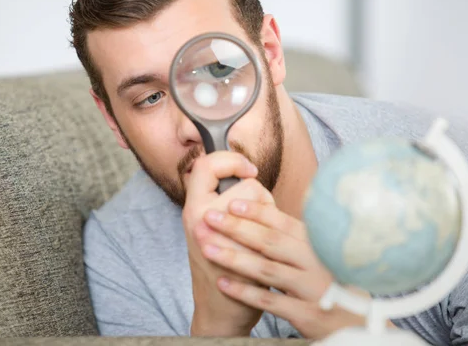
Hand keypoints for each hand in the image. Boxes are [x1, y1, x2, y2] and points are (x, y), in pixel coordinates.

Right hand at [183, 151, 273, 336]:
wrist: (220, 308)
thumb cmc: (218, 263)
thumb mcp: (206, 225)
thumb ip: (218, 199)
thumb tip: (244, 171)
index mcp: (192, 209)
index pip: (205, 165)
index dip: (228, 159)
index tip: (246, 169)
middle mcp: (202, 219)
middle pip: (245, 184)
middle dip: (259, 197)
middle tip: (252, 218)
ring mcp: (224, 237)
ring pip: (263, 205)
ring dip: (268, 216)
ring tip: (257, 236)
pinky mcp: (245, 255)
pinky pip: (272, 228)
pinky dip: (275, 234)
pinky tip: (265, 249)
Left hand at [200, 194, 367, 339]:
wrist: (357, 323)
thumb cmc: (330, 281)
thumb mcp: (321, 254)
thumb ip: (296, 237)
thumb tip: (262, 210)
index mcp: (318, 244)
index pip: (283, 223)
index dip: (257, 211)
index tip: (232, 202)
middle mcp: (317, 263)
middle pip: (271, 242)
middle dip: (237, 227)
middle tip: (210, 217)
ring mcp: (312, 289)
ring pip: (267, 270)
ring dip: (234, 258)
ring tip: (208, 248)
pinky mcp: (306, 314)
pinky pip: (270, 302)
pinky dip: (245, 292)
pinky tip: (223, 283)